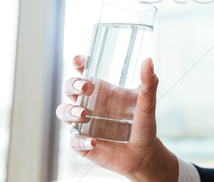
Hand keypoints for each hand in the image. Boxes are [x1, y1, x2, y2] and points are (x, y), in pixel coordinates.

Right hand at [56, 55, 178, 180]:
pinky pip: (74, 141)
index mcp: (103, 91)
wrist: (143, 154)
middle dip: (72, 85)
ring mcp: (83, 124)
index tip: (79, 60)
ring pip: (64, 112)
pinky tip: (93, 142)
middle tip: (84, 87)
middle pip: (69, 88)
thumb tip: (148, 61)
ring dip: (70, 111)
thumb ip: (149, 83)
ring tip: (84, 114)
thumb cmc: (143, 125)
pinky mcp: (83, 143)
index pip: (85, 73)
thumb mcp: (147, 103)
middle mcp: (90, 105)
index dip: (78, 64)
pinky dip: (81, 141)